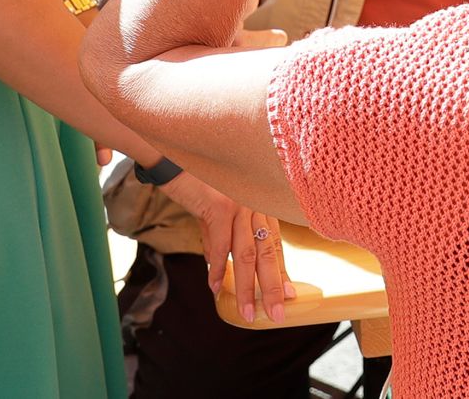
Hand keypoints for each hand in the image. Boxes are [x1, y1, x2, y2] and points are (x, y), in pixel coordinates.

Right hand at [159, 173, 293, 322]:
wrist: (177, 154)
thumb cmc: (196, 181)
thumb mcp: (213, 211)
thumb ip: (218, 238)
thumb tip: (216, 268)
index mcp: (258, 205)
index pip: (275, 244)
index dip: (282, 271)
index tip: (291, 295)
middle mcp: (254, 204)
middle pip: (268, 252)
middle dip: (273, 287)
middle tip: (278, 313)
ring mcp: (239, 204)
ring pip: (248, 254)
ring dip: (247, 287)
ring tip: (248, 312)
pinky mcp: (220, 205)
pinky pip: (221, 245)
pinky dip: (218, 268)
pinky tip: (215, 286)